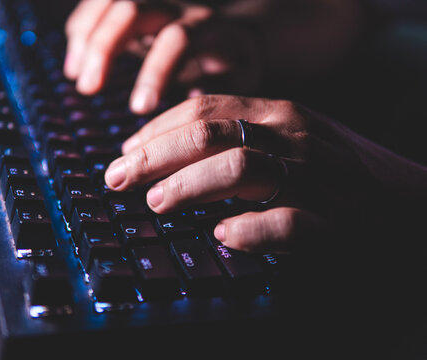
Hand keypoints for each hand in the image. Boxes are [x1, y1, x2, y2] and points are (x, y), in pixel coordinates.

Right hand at [63, 0, 261, 113]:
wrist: (236, 32)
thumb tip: (189, 113)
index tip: (139, 109)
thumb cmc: (235, 65)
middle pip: (133, 10)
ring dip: (87, 35)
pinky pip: (101, 3)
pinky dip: (82, 27)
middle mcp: (176, 8)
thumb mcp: (240, 80)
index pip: (176, 39)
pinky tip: (74, 58)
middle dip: (105, 47)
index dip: (155, 71)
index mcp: (205, 28)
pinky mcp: (135, 7)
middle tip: (88, 88)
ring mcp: (153, 3)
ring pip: (111, 1)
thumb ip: (220, 93)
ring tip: (75, 74)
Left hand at [104, 95, 426, 252]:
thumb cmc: (342, 173)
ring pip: (239, 169)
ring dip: (189, 186)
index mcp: (280, 114)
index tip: (124, 151)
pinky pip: (286, 222)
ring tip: (156, 203)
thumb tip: (176, 148)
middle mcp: (293, 136)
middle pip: (208, 135)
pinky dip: (250, 229)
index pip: (204, 111)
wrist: (412, 205)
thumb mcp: (293, 138)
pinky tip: (224, 236)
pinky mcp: (335, 221)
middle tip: (117, 178)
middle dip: (153, 156)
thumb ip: (242, 136)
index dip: (155, 131)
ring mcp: (314, 177)